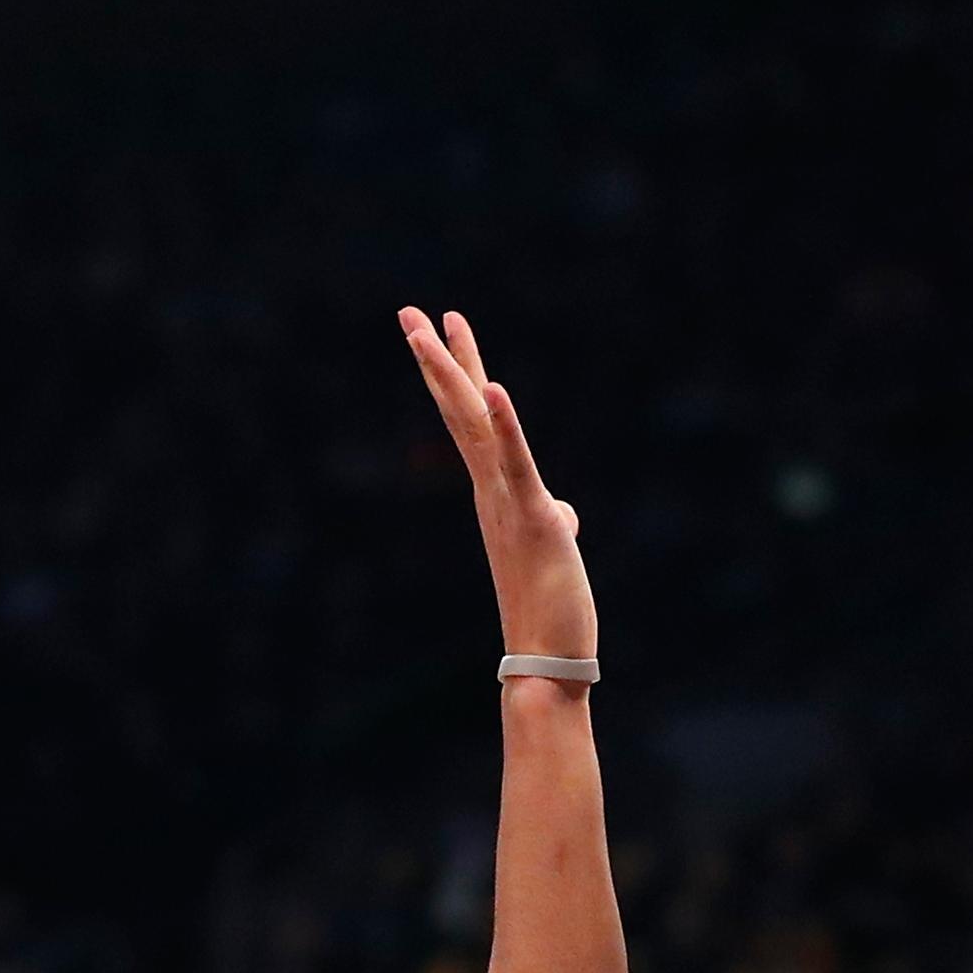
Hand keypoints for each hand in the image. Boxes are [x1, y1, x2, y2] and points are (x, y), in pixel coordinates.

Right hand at [401, 307, 594, 662]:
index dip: (457, 375)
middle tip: (409, 311)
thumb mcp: (553, 551)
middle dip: (437, 360)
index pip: (472, 423)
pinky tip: (496, 389)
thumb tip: (563, 512)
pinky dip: (506, 426)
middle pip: (461, 413)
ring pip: (475, 429)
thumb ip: (552, 521)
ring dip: (453, 376)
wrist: (545, 660)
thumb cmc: (551, 609)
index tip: (439, 331)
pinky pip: (518, 465)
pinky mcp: (534, 519)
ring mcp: (508, 503)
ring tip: (430, 329)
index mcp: (494, 494)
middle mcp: (491, 492)